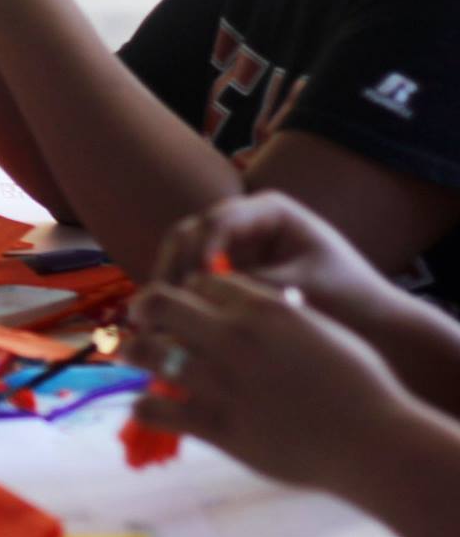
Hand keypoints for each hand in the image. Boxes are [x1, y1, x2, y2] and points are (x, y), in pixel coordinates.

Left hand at [127, 274, 411, 491]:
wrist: (372, 441)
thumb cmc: (360, 385)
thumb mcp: (320, 330)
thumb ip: (279, 314)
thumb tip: (249, 308)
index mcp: (263, 307)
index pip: (201, 280)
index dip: (189, 290)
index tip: (183, 302)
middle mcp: (233, 336)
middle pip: (160, 302)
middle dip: (144, 308)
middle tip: (139, 318)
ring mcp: (219, 380)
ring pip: (148, 351)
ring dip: (134, 351)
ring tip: (131, 355)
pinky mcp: (214, 424)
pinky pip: (156, 407)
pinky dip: (145, 405)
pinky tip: (147, 405)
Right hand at [154, 192, 405, 337]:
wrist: (377, 325)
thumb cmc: (350, 299)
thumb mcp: (302, 288)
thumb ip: (252, 286)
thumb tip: (197, 297)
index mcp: (269, 209)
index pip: (218, 220)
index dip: (201, 250)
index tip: (196, 285)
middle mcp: (244, 221)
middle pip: (189, 234)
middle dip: (173, 268)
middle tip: (161, 304)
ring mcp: (233, 247)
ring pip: (182, 258)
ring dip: (169, 287)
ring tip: (158, 320)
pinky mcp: (227, 275)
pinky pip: (191, 282)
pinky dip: (180, 302)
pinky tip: (170, 327)